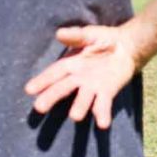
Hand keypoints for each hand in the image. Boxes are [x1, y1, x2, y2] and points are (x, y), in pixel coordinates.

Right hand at [24, 24, 138, 128]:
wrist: (127, 46)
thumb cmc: (103, 39)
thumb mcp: (89, 34)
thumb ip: (75, 35)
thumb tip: (59, 33)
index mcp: (71, 64)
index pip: (54, 72)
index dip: (42, 80)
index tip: (29, 90)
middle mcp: (78, 78)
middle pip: (63, 88)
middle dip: (52, 97)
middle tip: (39, 108)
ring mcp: (92, 87)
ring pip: (83, 98)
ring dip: (80, 107)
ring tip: (75, 117)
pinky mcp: (107, 92)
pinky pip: (103, 104)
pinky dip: (102, 113)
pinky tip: (103, 124)